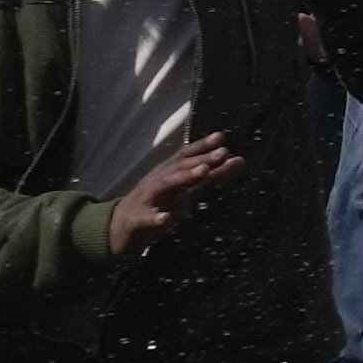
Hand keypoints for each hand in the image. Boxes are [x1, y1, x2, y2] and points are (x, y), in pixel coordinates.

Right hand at [99, 132, 241, 256]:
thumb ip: (213, 176)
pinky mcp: (139, 220)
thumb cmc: (160, 202)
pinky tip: (166, 219)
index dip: (203, 146)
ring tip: (203, 171)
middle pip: (180, 167)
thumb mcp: (188, 189)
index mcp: (169, 172)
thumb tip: (240, 160)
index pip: (186, 156)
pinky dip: (156, 218)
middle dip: (201, 159)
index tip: (222, 137)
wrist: (121, 225)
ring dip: (184, 177)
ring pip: (165, 185)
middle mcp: (158, 181)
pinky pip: (147, 219)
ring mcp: (147, 199)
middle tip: (223, 152)